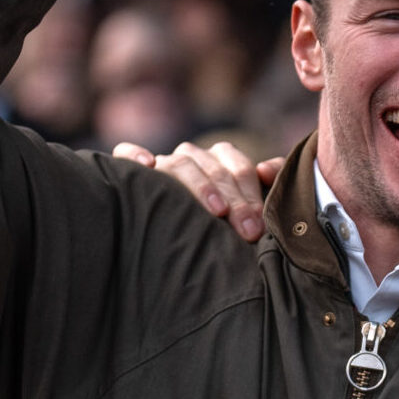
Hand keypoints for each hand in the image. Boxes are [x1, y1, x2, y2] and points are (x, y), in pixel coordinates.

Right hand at [115, 140, 281, 240]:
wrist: (183, 245)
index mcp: (221, 159)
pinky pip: (125, 153)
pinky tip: (147, 165)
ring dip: (200, 185)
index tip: (259, 227)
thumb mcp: (255, 207)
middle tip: (248, 231)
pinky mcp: (132, 171)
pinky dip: (133, 155)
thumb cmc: (229, 225)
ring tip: (216, 210)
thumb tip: (266, 169)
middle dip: (235, 200)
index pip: (238, 168)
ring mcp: (164, 163)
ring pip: (180, 162)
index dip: (252, 195)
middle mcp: (192, 157)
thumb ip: (273, 183)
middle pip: (213, 168)